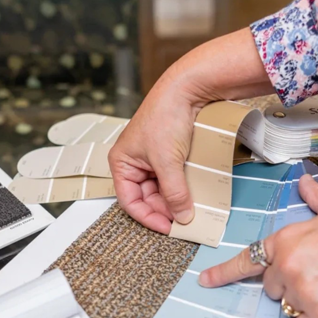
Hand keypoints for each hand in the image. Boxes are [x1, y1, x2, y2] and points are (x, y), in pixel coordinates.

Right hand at [109, 68, 199, 232]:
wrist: (187, 90)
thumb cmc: (165, 117)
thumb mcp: (168, 162)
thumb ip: (174, 192)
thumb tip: (182, 216)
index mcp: (122, 163)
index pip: (129, 201)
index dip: (148, 217)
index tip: (168, 228)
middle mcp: (135, 162)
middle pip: (147, 197)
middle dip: (165, 208)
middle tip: (184, 220)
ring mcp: (153, 158)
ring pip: (162, 189)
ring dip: (176, 198)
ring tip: (192, 207)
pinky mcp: (170, 153)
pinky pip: (174, 177)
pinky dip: (184, 187)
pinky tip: (195, 193)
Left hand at [199, 174, 317, 317]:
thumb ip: (316, 199)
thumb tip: (304, 181)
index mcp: (287, 240)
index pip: (249, 258)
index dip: (226, 272)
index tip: (206, 282)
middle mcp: (288, 265)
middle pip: (274, 288)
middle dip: (294, 285)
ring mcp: (301, 291)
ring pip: (290, 309)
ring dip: (309, 305)